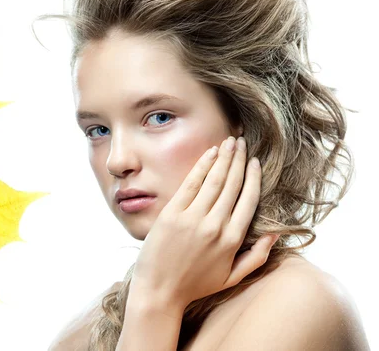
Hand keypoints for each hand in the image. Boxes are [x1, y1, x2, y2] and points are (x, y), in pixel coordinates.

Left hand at [130, 136, 277, 309]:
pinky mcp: (172, 214)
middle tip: (241, 142)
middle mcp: (216, 226)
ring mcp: (193, 219)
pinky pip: (191, 184)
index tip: (255, 162)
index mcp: (232, 240)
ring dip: (224, 158)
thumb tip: (275, 234)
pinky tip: (210, 152)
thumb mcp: (231, 278)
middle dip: (238, 160)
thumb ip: (256, 257)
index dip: (253, 178)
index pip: (248, 200)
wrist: (159, 292)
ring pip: (214, 180)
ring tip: (229, 141)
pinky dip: (202, 166)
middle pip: (232, 185)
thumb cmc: (195, 285)